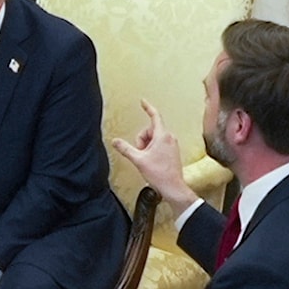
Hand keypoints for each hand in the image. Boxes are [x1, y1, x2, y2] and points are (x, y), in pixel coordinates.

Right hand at [112, 99, 197, 214]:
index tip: (143, 102)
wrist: (172, 187)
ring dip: (147, 146)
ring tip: (147, 159)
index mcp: (162, 136)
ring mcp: (172, 144)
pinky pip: (159, 144)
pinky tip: (152, 161)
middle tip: (141, 153)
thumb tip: (115, 141)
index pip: (154, 116)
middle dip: (142, 140)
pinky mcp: (172, 151)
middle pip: (150, 130)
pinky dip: (152, 150)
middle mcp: (169, 138)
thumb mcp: (138, 160)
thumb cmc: (160, 174)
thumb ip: (125, 149)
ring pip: (154, 138)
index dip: (147, 108)